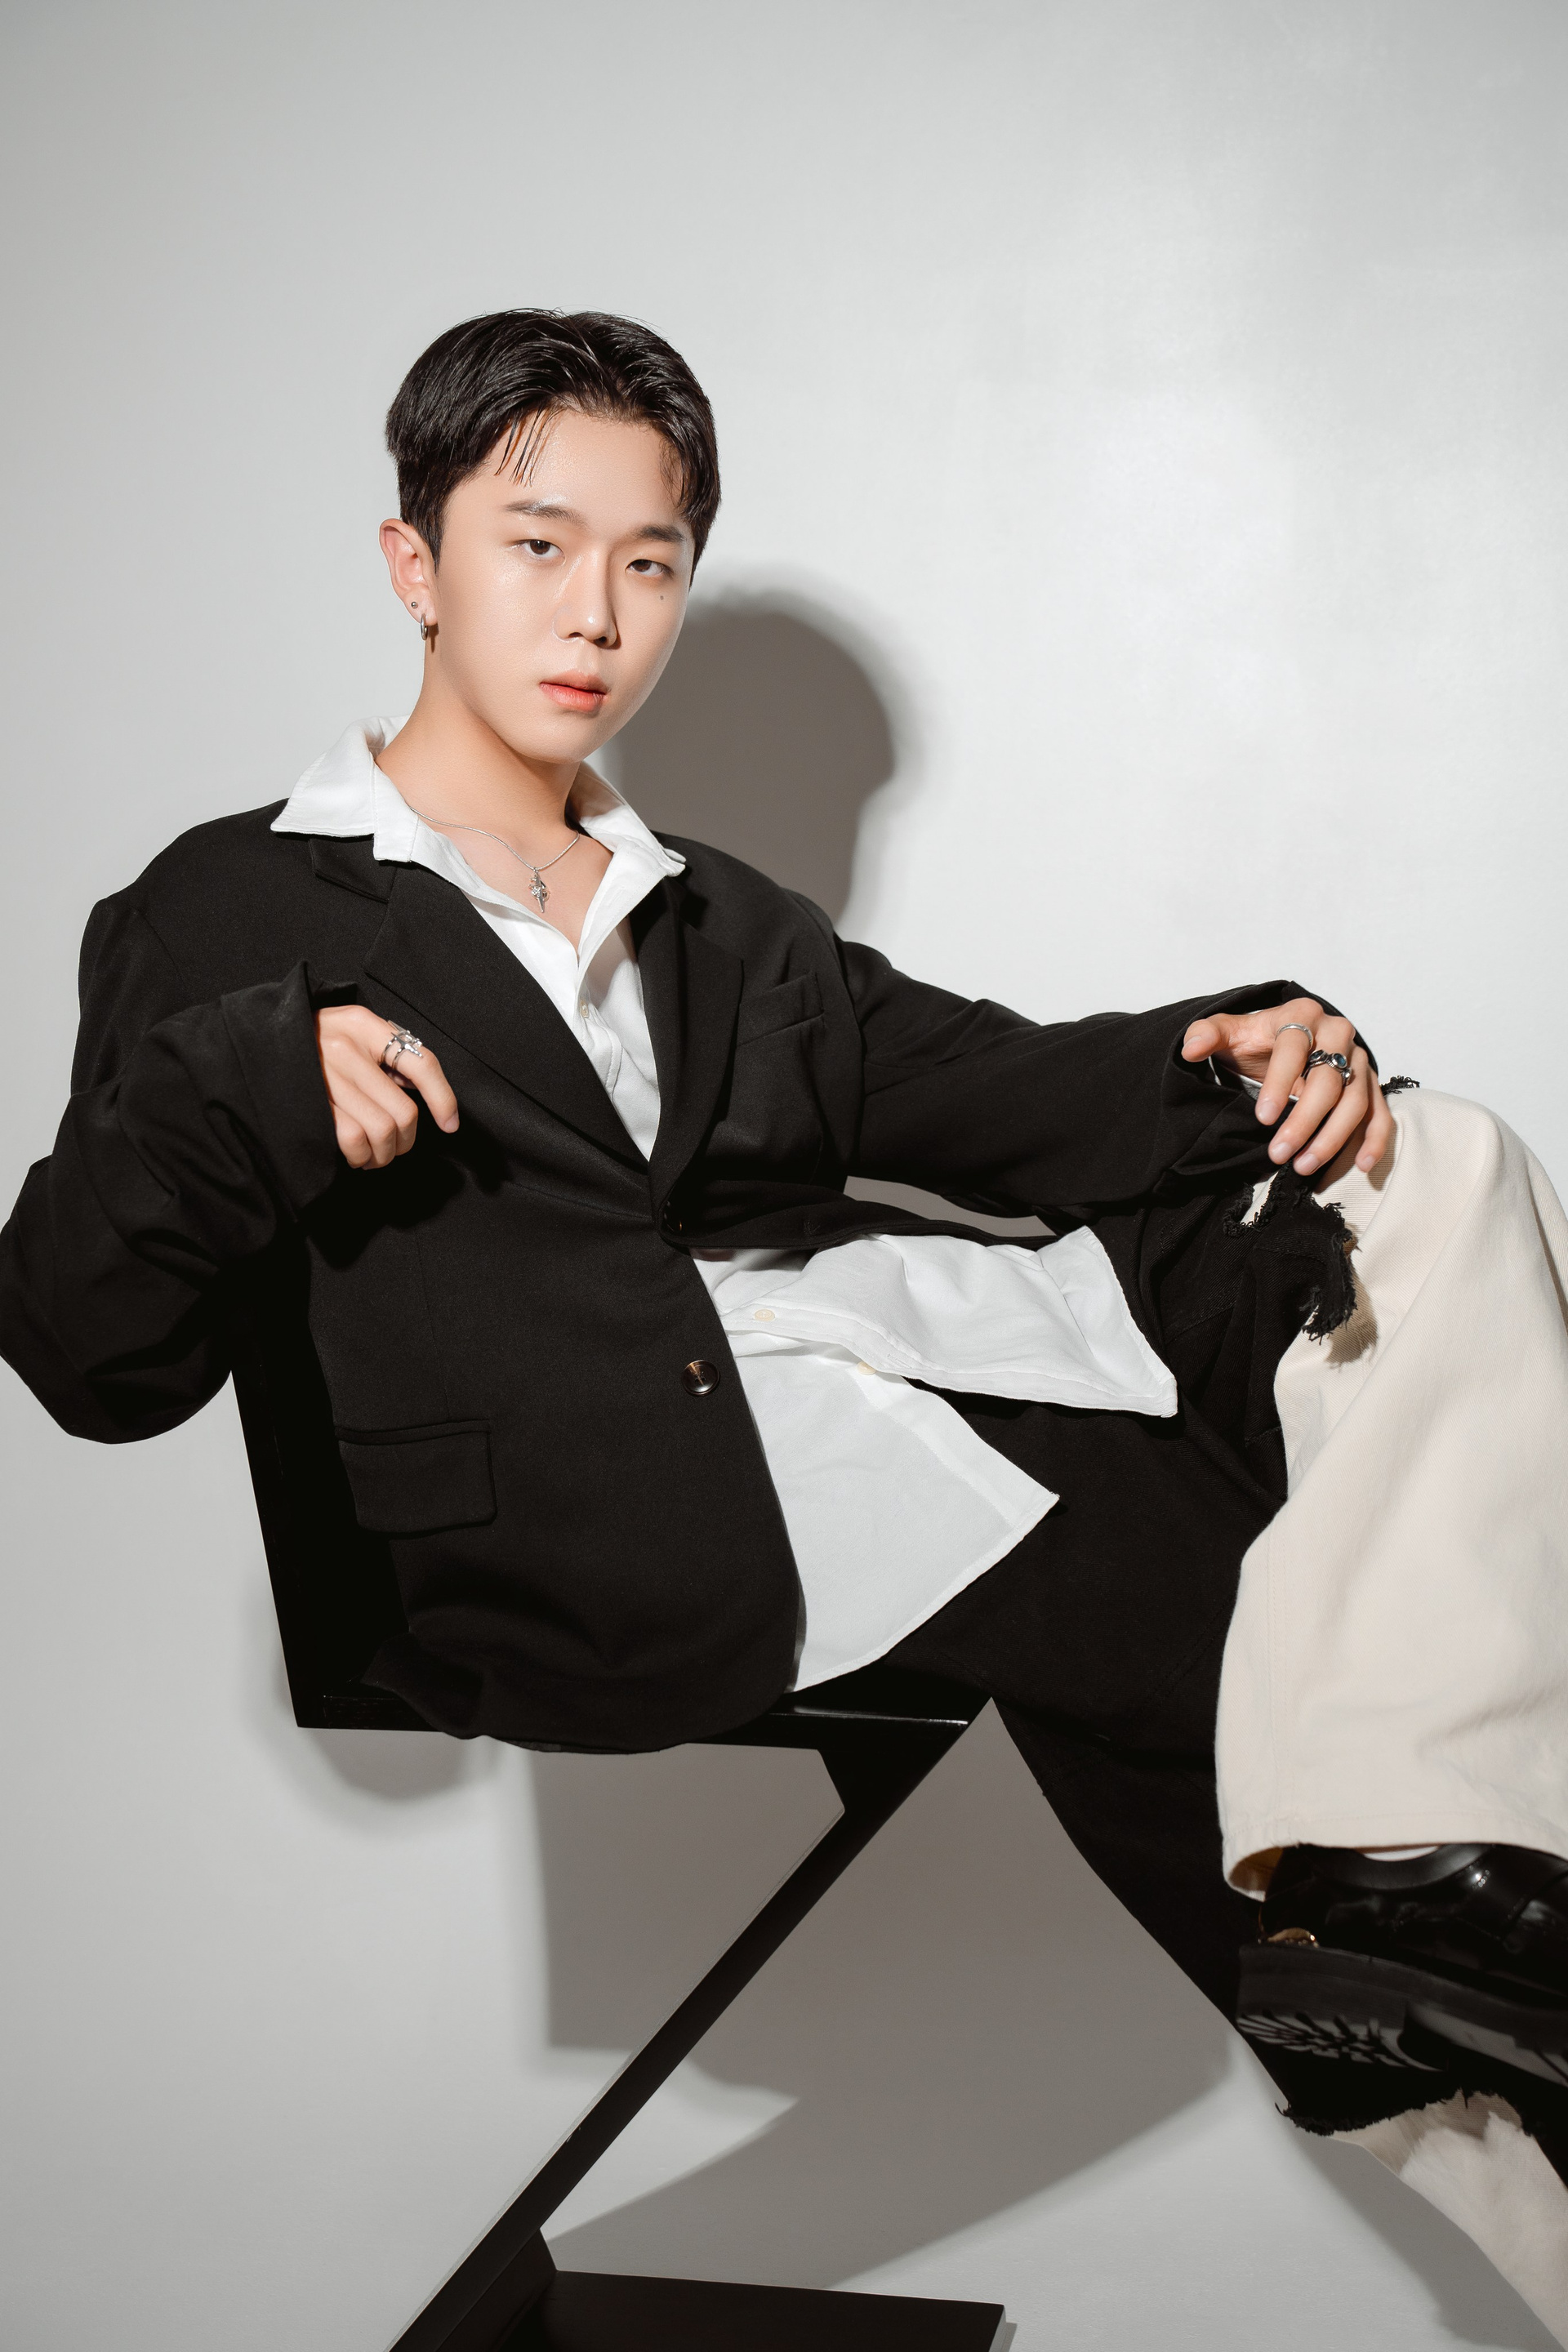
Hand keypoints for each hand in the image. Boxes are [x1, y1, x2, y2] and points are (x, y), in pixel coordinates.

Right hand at [316, 1008, 458, 1169]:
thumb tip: (427, 1097)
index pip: (420, 1062)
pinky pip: (353, 1141)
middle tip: (396, 1144)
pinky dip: (361, 1157)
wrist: (255, 1047)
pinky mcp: (309, 1105)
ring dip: (384, 1154)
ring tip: (375, 1152)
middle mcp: (345, 1048)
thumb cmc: (313, 1044)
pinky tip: (355, 1154)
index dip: (443, 1098)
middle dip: (406, 1140)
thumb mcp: (352, 1032)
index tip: (450, 1124)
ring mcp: (325, 1078)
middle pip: (404, 1111)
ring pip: (383, 1131)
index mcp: (363, 1024)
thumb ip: (386, 1054)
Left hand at [1180, 997, 1392, 1177]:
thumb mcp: (1228, 1033)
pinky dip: (1374, 1140)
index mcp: (1301, 1016)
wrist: (1283, 1040)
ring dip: (1333, 1138)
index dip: (1279, 1082)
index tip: (1262, 1118)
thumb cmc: (1254, 1041)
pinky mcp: (1369, 1084)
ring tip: (1303, 1167)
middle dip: (1304, 1121)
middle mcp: (1337, 1033)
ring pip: (1355, 1101)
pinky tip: (1361, 1166)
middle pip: (1329, 1081)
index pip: (1294, 1048)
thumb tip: (1191, 1047)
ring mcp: (1357, 1060)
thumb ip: (1206, 1034)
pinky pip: (1379, 1113)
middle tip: (1278, 1154)